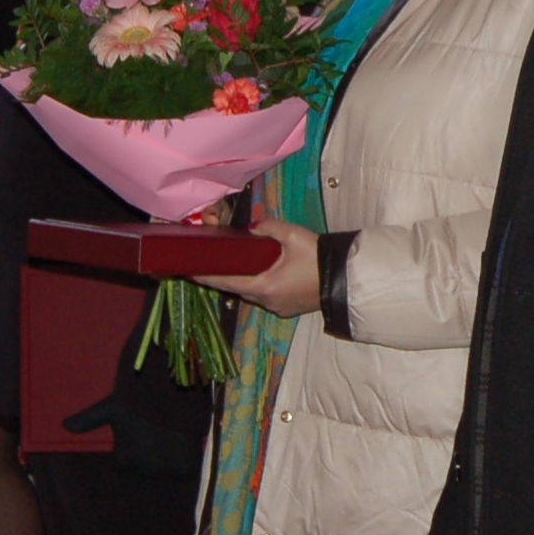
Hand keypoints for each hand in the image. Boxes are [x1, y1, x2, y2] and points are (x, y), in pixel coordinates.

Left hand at [61, 393, 196, 480]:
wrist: (173, 394)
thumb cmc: (138, 401)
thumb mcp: (111, 407)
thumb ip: (88, 419)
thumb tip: (64, 426)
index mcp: (123, 460)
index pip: (126, 460)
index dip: (133, 444)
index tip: (140, 427)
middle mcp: (142, 471)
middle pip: (147, 465)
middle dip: (150, 452)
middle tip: (157, 428)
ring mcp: (165, 471)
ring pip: (166, 468)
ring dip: (169, 457)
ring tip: (171, 433)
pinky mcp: (186, 469)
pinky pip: (186, 470)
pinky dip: (187, 462)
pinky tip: (185, 443)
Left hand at [195, 219, 320, 315]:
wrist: (346, 277)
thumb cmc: (318, 258)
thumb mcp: (293, 234)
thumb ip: (267, 227)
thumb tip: (253, 226)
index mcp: (264, 286)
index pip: (226, 281)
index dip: (205, 276)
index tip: (188, 271)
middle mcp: (267, 301)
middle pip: (237, 287)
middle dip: (225, 274)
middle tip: (211, 259)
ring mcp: (277, 307)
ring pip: (252, 291)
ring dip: (245, 278)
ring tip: (236, 261)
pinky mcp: (287, 308)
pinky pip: (266, 295)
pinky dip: (260, 283)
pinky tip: (263, 270)